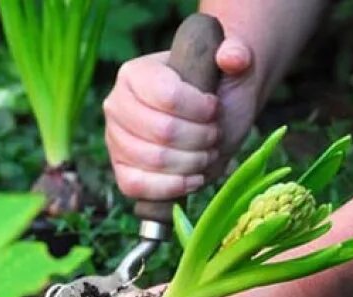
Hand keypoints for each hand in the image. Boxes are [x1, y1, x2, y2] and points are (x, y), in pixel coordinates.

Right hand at [103, 37, 257, 199]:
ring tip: (208, 154)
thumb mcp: (231, 68)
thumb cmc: (216, 92)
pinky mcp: (122, 171)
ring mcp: (115, 141)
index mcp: (134, 74)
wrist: (210, 122)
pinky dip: (172, 187)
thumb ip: (236, 54)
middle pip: (163, 132)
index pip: (167, 96)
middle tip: (215, 135)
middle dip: (201, 138)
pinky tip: (194, 178)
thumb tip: (232, 57)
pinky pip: (137, 187)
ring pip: (155, 161)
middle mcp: (117, 106)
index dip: (200, 109)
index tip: (215, 109)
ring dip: (193, 162)